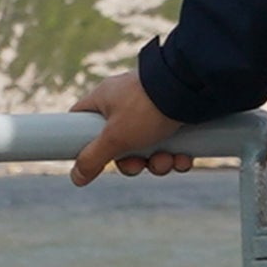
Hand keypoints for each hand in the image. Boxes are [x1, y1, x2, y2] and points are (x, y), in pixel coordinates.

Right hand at [70, 70, 193, 185]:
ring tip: (168, 160)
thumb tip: (75, 177)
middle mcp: (125, 103)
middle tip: (140, 165)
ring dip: (158, 162)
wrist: (191, 89)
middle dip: (132, 163)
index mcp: (103, 100)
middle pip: (118, 144)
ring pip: (147, 148)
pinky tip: (183, 158)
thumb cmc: (146, 108)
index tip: (92, 160)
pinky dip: (175, 155)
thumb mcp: (114, 138)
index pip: (79, 120)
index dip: (83, 142)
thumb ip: (92, 159)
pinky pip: (168, 144)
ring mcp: (151, 109)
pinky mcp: (174, 116)